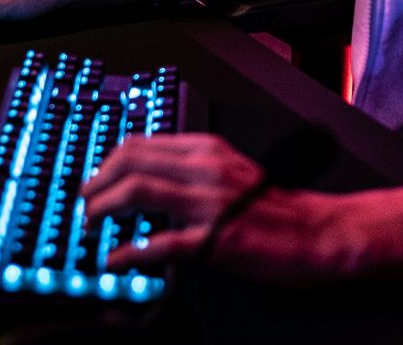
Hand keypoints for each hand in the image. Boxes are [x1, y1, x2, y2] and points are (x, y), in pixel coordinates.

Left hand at [80, 133, 401, 281]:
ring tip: (90, 225)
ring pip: (138, 191)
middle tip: (83, 204)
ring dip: (103, 209)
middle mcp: (206, 168)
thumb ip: (191, 170)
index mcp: (208, 149)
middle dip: (95, 183)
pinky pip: (160, 243)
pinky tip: (116, 259)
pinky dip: (129, 251)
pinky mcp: (216, 239)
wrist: (319, 232)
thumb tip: (147, 180)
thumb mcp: (232, 171)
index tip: (92, 182)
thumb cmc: (277, 207)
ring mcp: (210, 203)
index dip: (106, 163)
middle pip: (130, 161)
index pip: (141, 143)